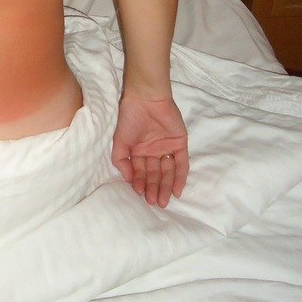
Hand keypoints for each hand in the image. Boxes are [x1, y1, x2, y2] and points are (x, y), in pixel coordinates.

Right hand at [111, 92, 188, 207]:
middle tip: (154, 202)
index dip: (140, 182)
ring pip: (168, 171)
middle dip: (154, 188)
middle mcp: (153, 151)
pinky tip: (177, 191)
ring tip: (163, 201)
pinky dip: (180, 177)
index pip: (141, 171)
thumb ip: (120, 160)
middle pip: (155, 174)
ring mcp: (167, 147)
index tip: (139, 192)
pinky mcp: (180, 143)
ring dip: (166, 186)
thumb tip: (127, 179)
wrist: (146, 99)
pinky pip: (182, 163)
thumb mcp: (119, 140)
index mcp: (138, 151)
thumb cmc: (130, 118)